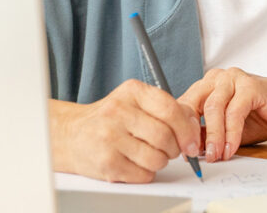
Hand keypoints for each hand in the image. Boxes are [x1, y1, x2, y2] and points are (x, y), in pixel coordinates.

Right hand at [49, 80, 200, 182]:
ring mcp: (109, 137)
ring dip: (160, 162)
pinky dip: (146, 173)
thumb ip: (167, 109)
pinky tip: (135, 163)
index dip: (187, 130)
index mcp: (132, 91)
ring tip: (149, 155)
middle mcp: (117, 111)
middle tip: (169, 150)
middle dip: (174, 149)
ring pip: (157, 158)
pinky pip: (143, 174)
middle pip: (165, 137)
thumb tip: (194, 127)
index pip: (170, 109)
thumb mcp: (136, 102)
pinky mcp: (106, 162)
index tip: (191, 142)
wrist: (71, 135)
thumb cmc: (110, 119)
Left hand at [179, 67, 266, 161]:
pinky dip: (231, 134)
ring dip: (213, 136)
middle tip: (193, 156)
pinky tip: (231, 149)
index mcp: (208, 85)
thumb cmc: (264, 117)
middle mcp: (217, 78)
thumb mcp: (229, 130)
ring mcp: (233, 79)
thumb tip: (189, 148)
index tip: (182, 152)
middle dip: (191, 133)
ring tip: (215, 156)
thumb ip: (209, 134)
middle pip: (194, 105)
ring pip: (213, 109)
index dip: (181, 129)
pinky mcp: (250, 86)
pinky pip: (234, 113)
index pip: (185, 105)